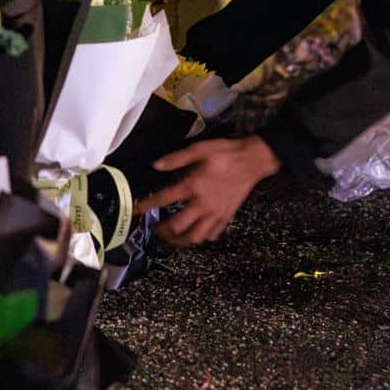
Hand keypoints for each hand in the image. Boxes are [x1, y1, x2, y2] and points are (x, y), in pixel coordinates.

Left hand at [132, 135, 281, 245]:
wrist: (253, 160)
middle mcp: (203, 204)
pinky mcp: (226, 217)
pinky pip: (212, 235)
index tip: (137, 210)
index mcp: (194, 186)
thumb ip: (176, 158)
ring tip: (172, 237)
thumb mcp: (199, 148)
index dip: (148, 205)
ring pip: (195, 237)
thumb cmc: (226, 153)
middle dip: (163, 231)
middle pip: (178, 228)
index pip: (165, 199)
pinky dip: (201, 237)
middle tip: (156, 228)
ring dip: (180, 241)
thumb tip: (156, 165)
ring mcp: (216, 213)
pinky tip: (195, 232)